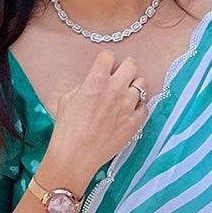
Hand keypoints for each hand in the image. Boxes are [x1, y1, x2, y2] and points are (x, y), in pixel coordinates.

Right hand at [44, 48, 149, 187]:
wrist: (76, 156)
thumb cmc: (67, 128)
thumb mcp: (68, 99)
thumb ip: (85, 86)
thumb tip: (95, 83)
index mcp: (96, 80)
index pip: (109, 56)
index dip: (106, 62)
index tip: (104, 69)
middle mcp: (115, 89)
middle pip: (132, 65)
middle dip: (126, 69)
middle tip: (120, 78)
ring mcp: (128, 106)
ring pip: (142, 85)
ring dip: (134, 88)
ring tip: (125, 97)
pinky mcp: (135, 122)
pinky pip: (145, 107)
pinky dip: (139, 108)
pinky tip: (129, 112)